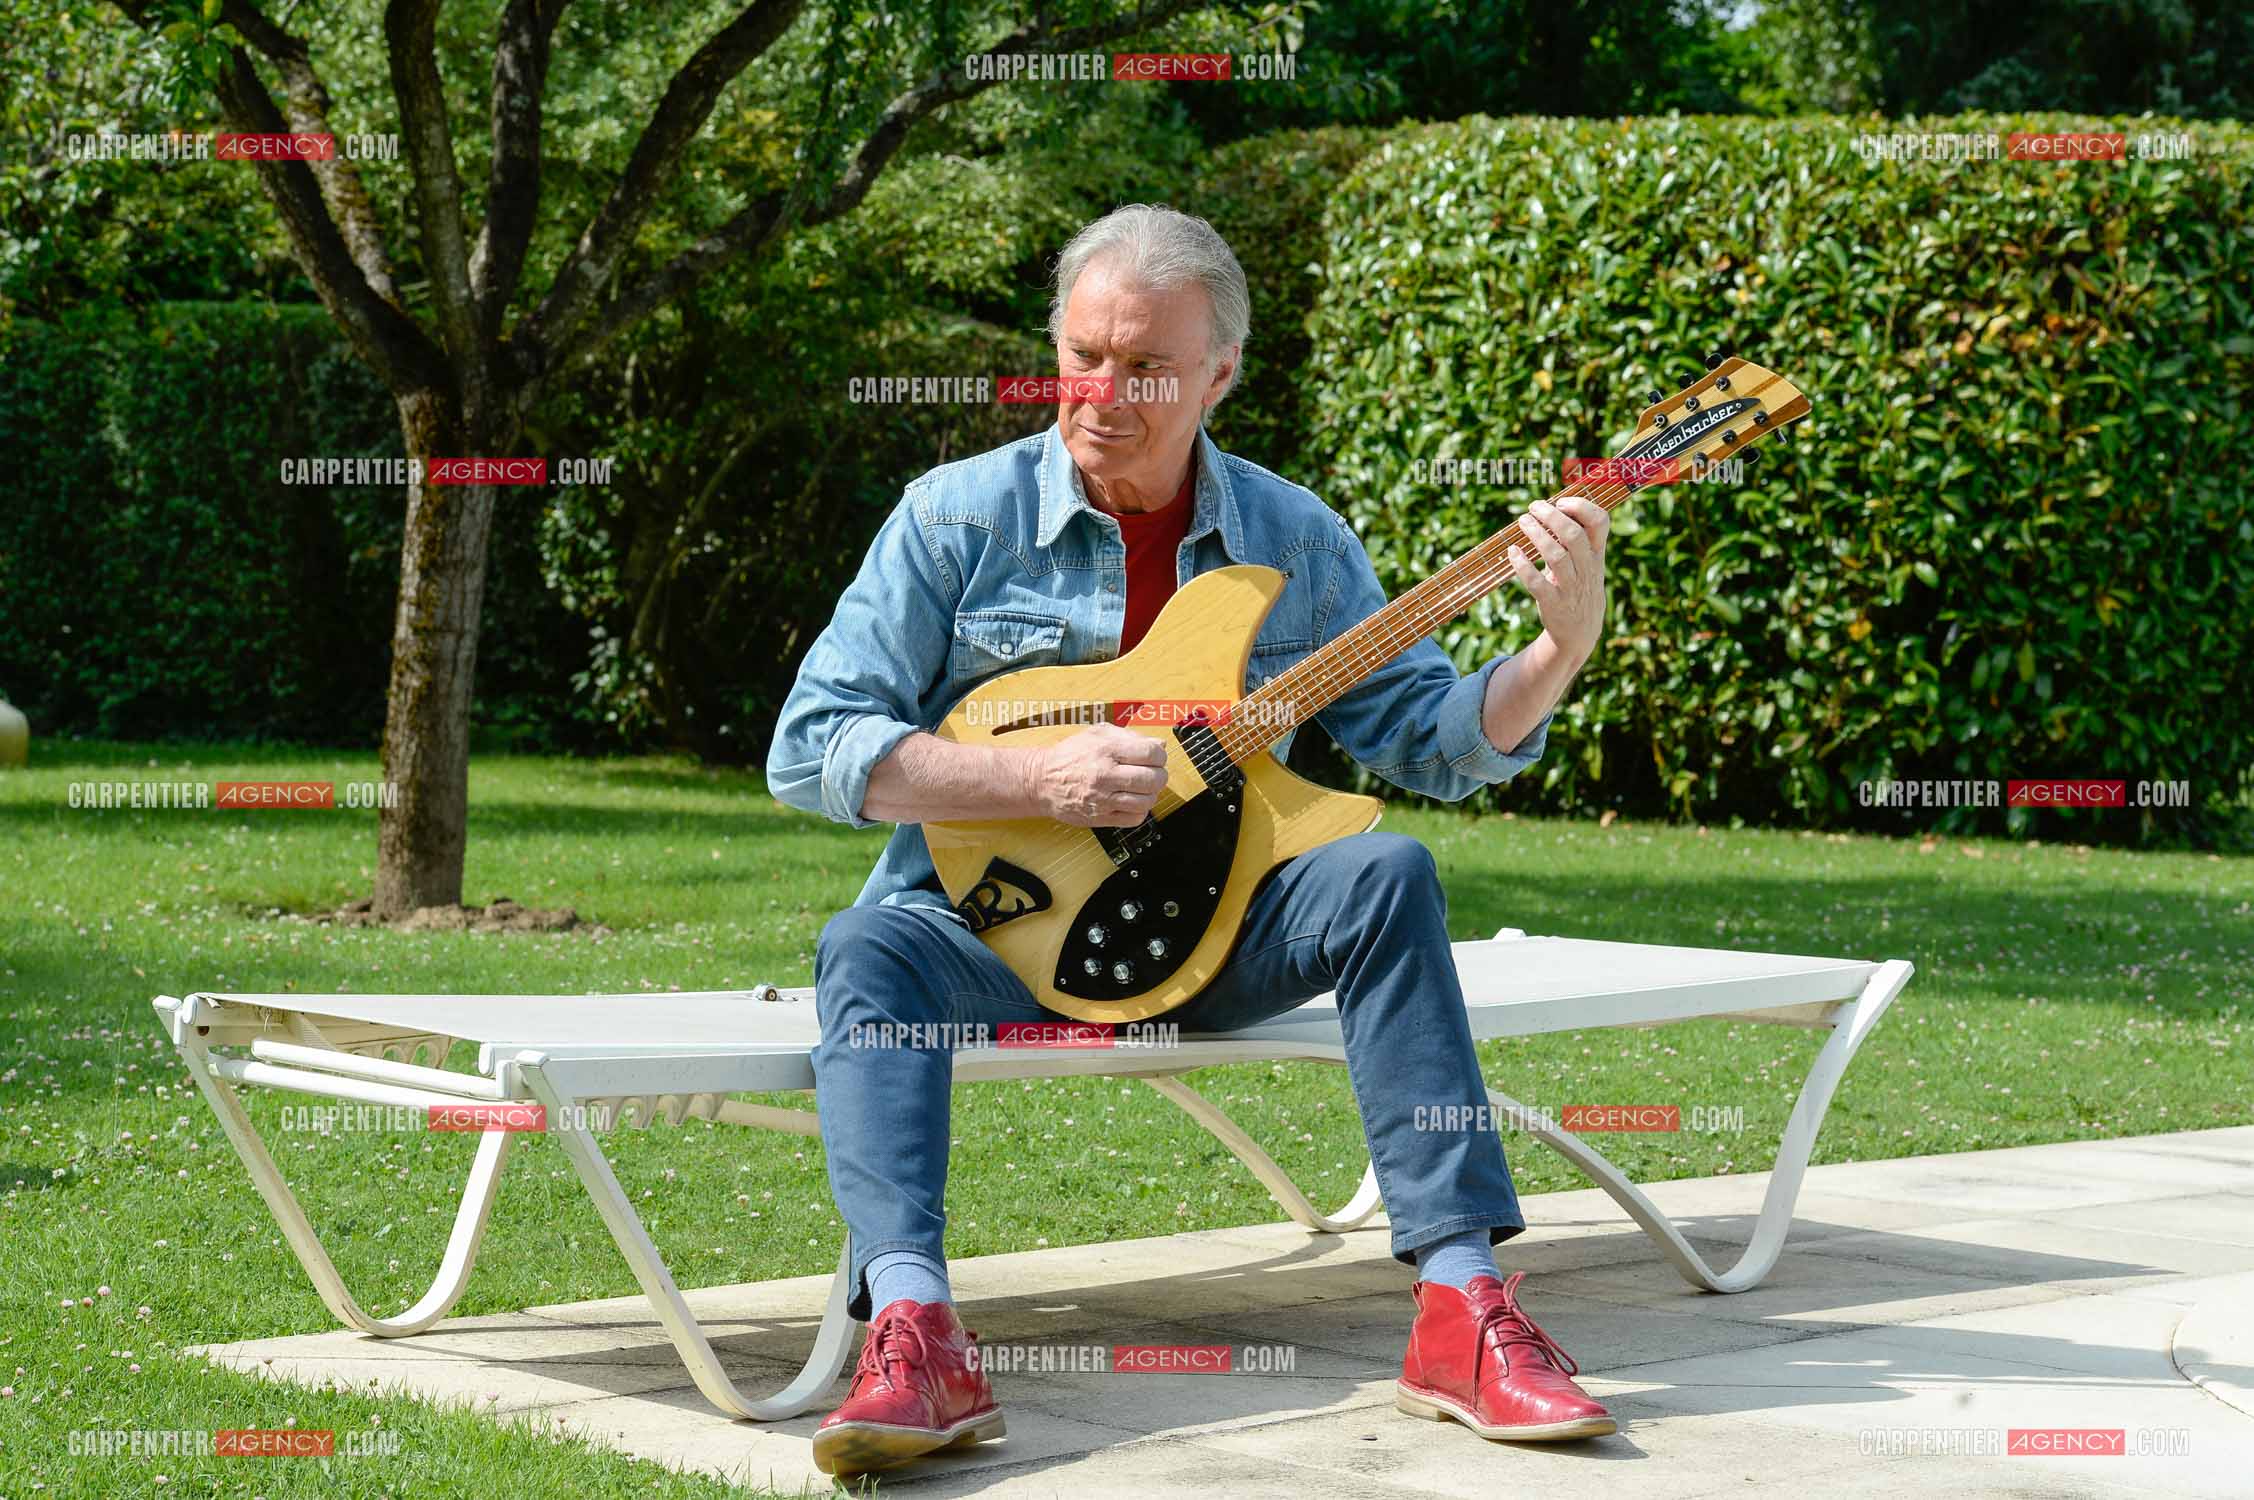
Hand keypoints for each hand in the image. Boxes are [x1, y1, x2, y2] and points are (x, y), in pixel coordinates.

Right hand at [1034, 724, 1168, 826]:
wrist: (1041, 780)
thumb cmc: (1070, 756)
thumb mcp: (1097, 734)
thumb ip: (1130, 736)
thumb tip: (1158, 744)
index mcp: (1107, 750)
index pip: (1151, 753)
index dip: (1160, 755)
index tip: (1156, 757)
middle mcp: (1105, 775)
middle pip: (1152, 779)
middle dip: (1159, 776)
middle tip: (1154, 774)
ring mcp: (1103, 798)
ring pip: (1146, 801)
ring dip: (1150, 794)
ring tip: (1142, 789)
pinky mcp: (1100, 817)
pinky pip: (1134, 818)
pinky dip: (1139, 811)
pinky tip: (1132, 802)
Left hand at [1506, 496, 1609, 665]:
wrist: (1579, 633)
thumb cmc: (1578, 587)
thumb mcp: (1587, 563)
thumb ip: (1575, 538)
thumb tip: (1549, 507)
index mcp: (1596, 554)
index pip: (1601, 523)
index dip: (1582, 507)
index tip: (1561, 501)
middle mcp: (1586, 569)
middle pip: (1573, 535)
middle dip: (1551, 516)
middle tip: (1533, 507)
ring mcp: (1571, 587)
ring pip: (1555, 556)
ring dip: (1536, 535)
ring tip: (1522, 522)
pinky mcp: (1553, 604)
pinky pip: (1537, 583)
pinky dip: (1523, 566)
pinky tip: (1512, 552)